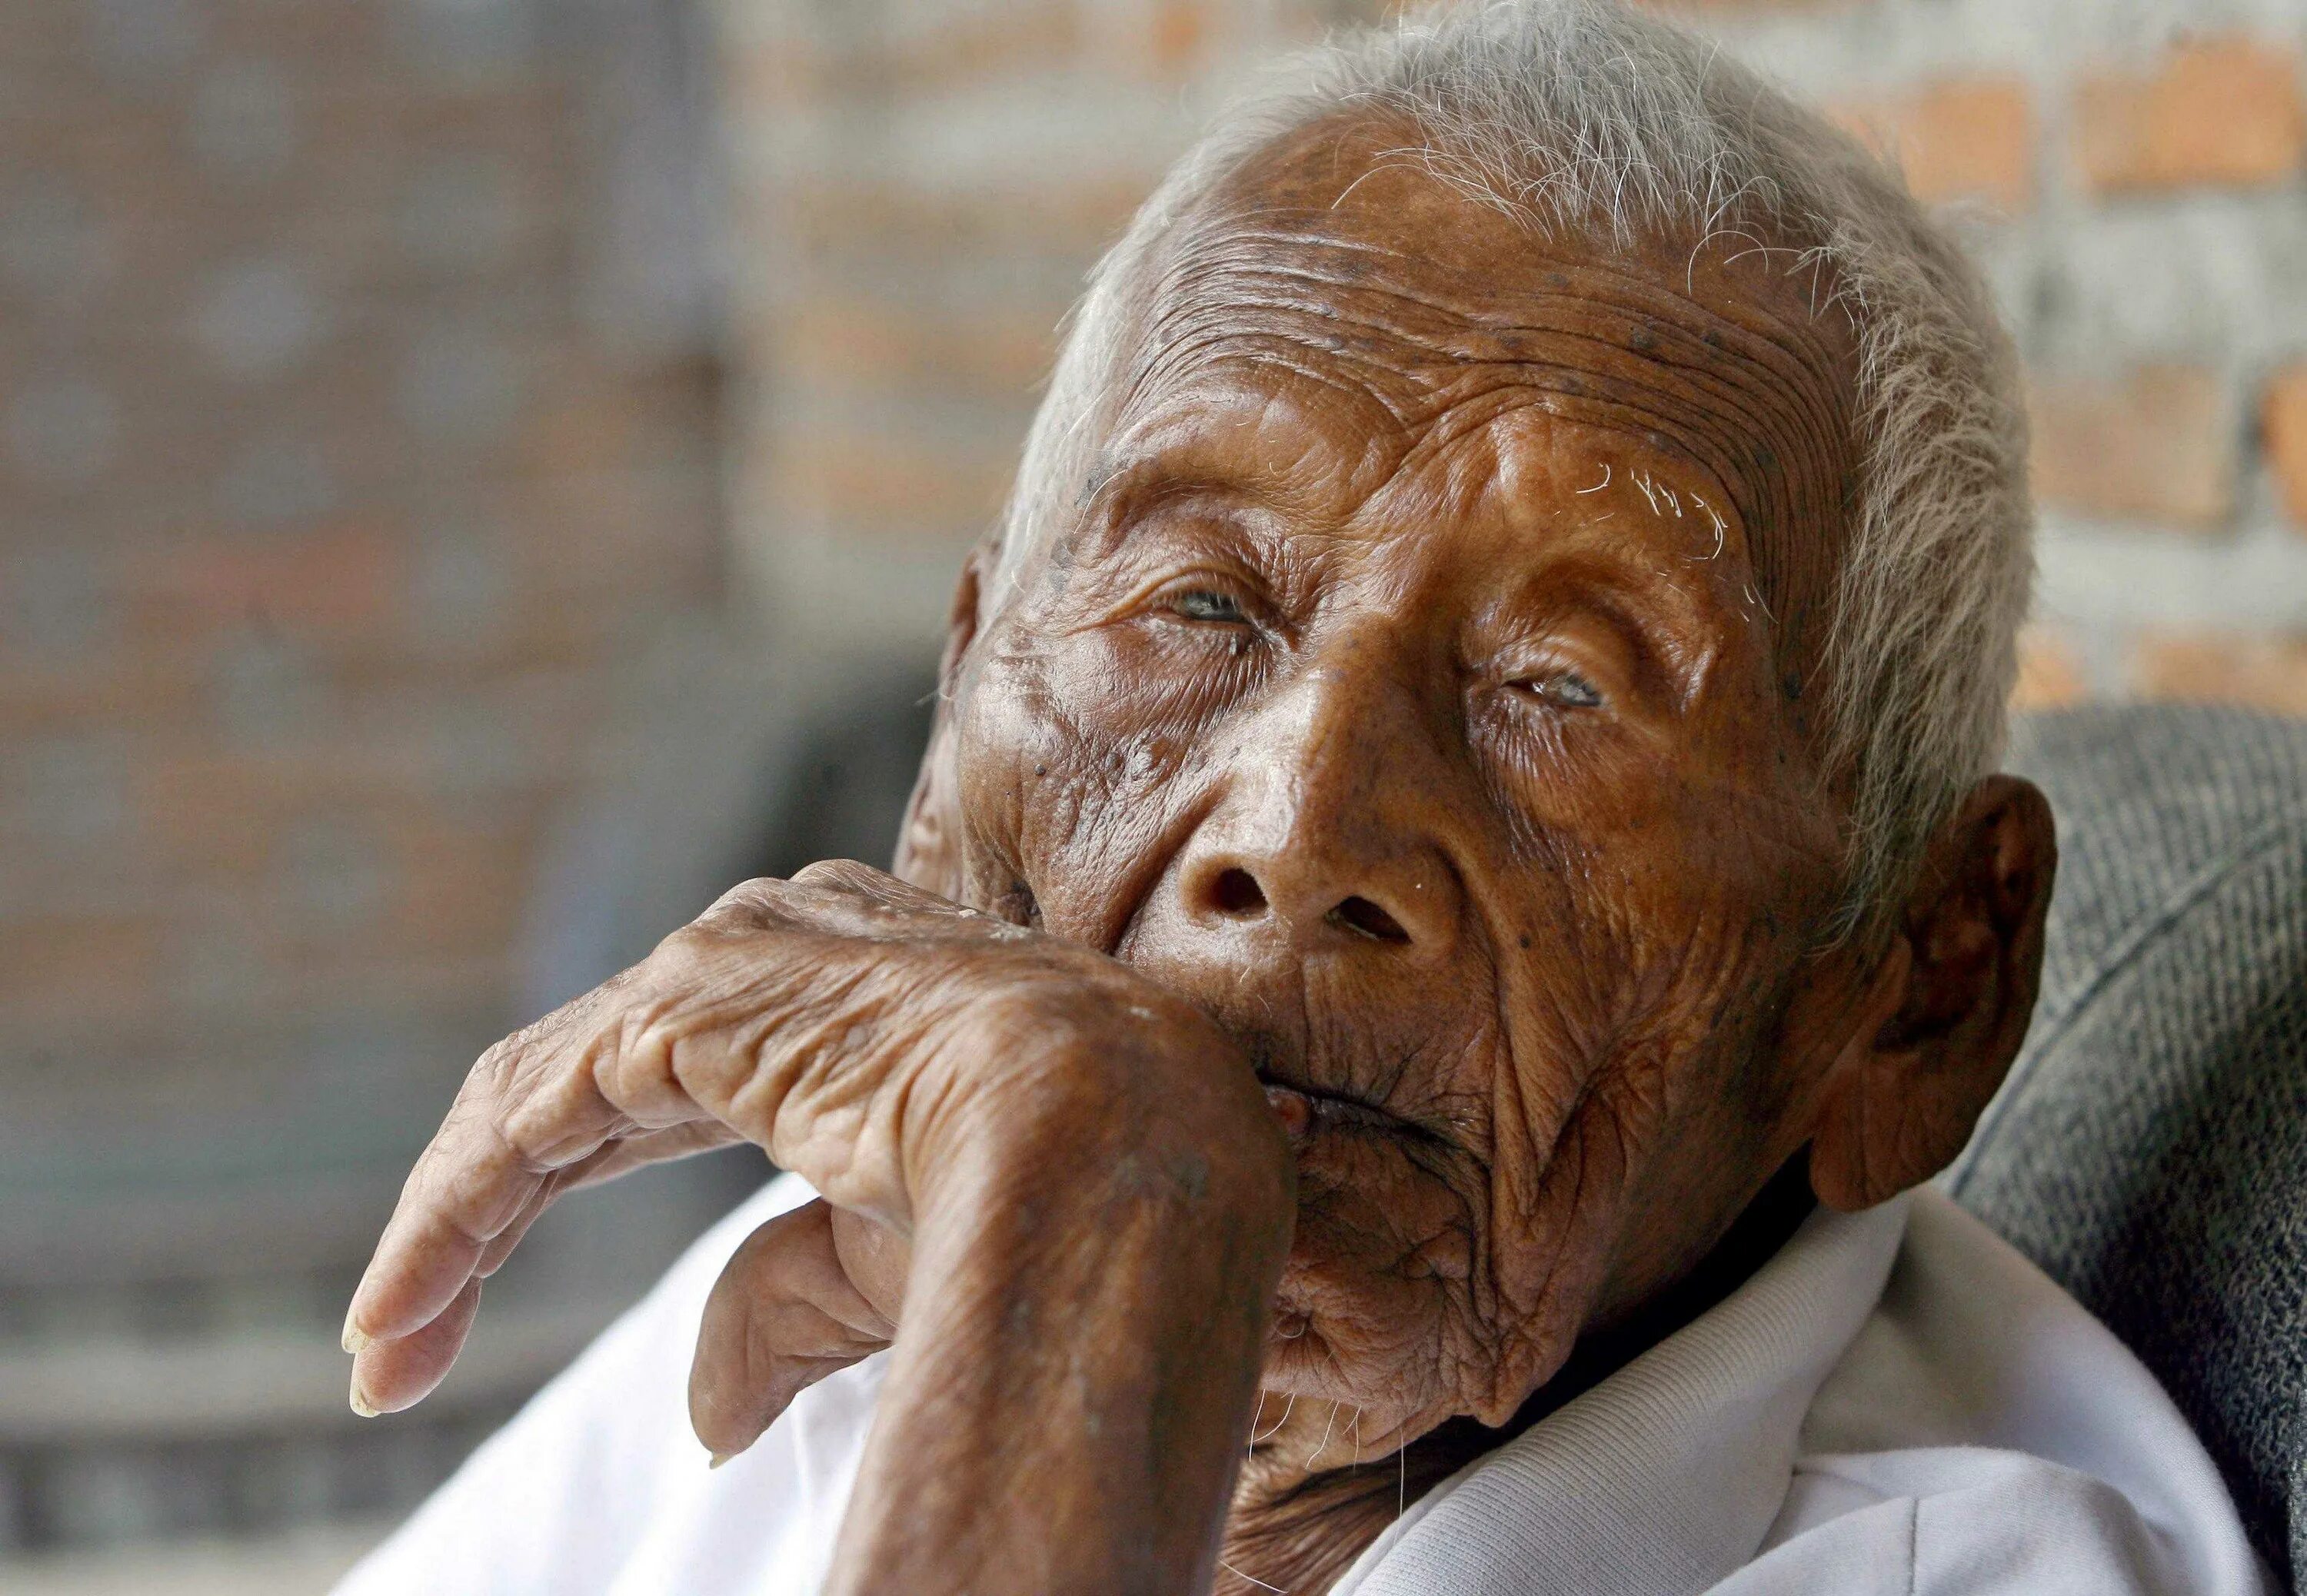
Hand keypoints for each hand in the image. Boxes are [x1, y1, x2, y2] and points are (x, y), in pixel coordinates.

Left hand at [343, 861, 1294, 1594]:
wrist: (1119, 1145)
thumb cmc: (1048, 1204)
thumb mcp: (894, 1264)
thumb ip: (782, 1300)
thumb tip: (705, 1413)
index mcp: (846, 988)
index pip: (660, 1082)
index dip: (559, 1189)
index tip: (483, 1307)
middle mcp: (779, 945)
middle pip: (581, 1089)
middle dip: (482, 1220)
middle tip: (397, 1348)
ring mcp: (729, 958)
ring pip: (539, 1098)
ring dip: (448, 1232)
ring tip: (385, 1355)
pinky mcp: (684, 1002)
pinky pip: (532, 1115)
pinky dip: (452, 1217)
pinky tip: (405, 1312)